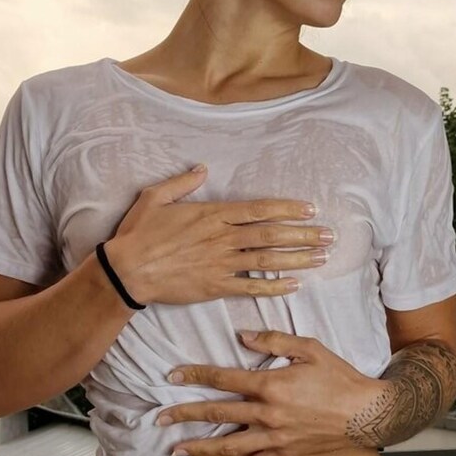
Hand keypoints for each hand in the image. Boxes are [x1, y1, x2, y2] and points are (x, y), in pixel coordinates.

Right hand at [104, 164, 334, 306]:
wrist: (126, 271)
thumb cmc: (139, 233)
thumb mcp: (156, 197)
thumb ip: (182, 182)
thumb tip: (202, 168)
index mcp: (212, 214)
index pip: (258, 209)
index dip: (287, 209)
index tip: (310, 209)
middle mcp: (221, 238)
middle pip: (271, 235)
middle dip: (304, 234)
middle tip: (329, 235)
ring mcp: (220, 264)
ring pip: (267, 261)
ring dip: (298, 259)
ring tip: (322, 258)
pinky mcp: (214, 287)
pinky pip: (251, 287)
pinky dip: (274, 287)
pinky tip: (295, 286)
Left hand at [154, 329, 381, 455]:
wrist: (368, 412)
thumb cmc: (340, 377)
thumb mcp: (310, 348)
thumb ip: (274, 341)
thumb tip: (243, 336)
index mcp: (271, 385)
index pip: (223, 379)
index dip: (195, 376)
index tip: (172, 376)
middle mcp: (268, 414)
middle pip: (218, 414)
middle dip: (185, 414)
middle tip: (159, 417)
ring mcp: (275, 437)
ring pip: (229, 445)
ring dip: (200, 447)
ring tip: (175, 450)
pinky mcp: (286, 453)